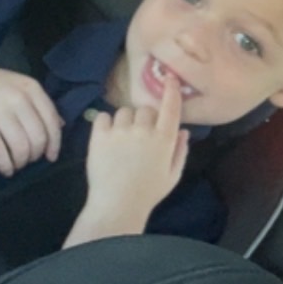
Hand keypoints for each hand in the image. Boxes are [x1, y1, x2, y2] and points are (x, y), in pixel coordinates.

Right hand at [0, 54, 62, 175]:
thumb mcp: (17, 86)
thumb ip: (38, 104)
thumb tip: (61, 125)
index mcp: (31, 88)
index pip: (52, 121)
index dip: (54, 144)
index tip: (51, 157)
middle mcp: (19, 99)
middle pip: (38, 138)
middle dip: (35, 155)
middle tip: (28, 161)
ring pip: (21, 148)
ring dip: (21, 162)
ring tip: (15, 165)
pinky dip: (5, 165)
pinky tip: (5, 169)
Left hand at [66, 75, 189, 244]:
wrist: (117, 205)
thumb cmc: (148, 193)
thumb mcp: (173, 175)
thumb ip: (180, 151)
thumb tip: (183, 131)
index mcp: (164, 139)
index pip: (170, 107)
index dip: (171, 90)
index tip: (170, 78)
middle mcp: (143, 130)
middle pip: (145, 109)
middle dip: (145, 117)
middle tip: (140, 134)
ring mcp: (120, 131)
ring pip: (124, 111)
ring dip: (126, 120)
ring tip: (122, 138)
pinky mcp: (99, 136)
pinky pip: (103, 117)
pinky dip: (105, 124)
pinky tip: (108, 137)